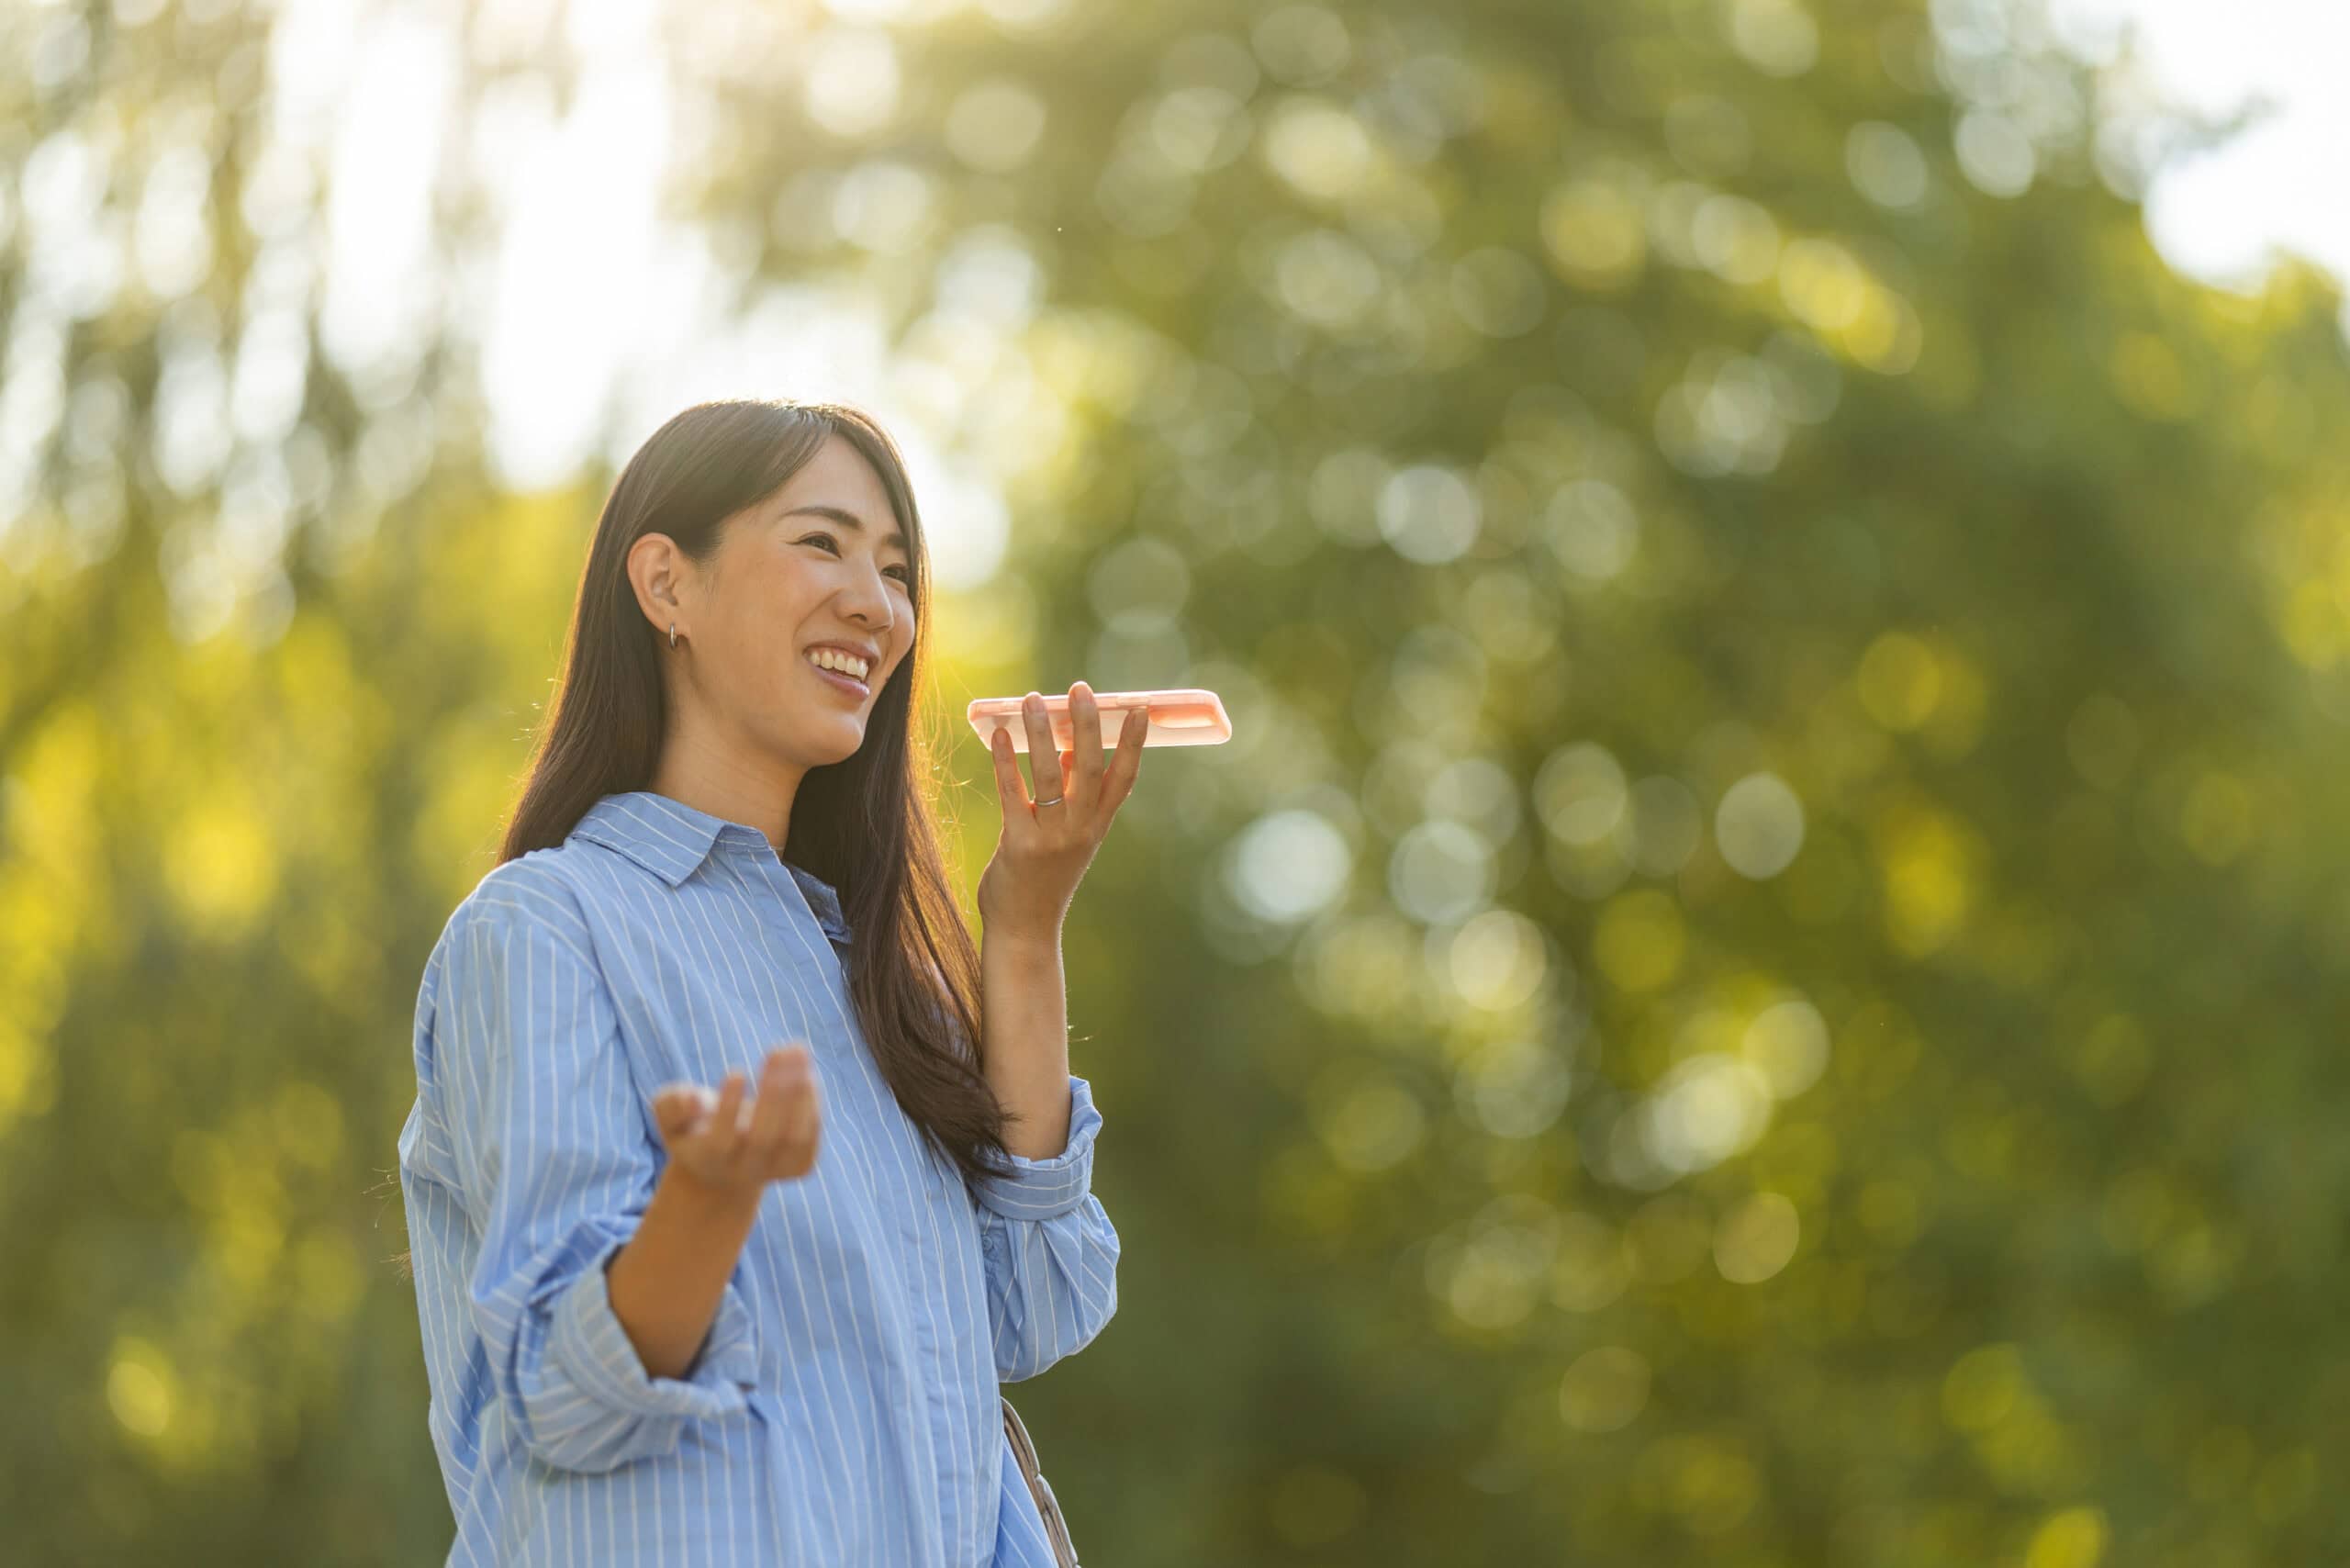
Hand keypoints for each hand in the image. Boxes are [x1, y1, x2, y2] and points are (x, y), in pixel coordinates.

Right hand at [651, 1045, 820, 1198]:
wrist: (723, 1167)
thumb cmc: (692, 1128)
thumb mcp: (670, 1116)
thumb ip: (672, 1105)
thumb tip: (694, 1099)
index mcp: (708, 1159)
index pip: (720, 1140)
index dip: (729, 1108)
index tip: (736, 1072)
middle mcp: (743, 1170)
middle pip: (763, 1138)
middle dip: (773, 1093)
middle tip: (778, 1051)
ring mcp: (774, 1170)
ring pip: (794, 1139)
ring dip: (799, 1093)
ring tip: (797, 1051)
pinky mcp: (799, 1166)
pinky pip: (810, 1137)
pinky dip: (811, 1103)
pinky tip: (805, 1070)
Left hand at [977, 680, 1146, 937]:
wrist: (1025, 931)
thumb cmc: (1044, 879)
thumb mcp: (1067, 837)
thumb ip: (1069, 796)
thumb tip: (1062, 747)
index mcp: (1096, 826)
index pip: (1123, 778)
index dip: (1133, 743)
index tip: (1140, 708)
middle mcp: (1080, 830)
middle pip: (1088, 768)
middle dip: (1086, 726)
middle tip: (1080, 689)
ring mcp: (1051, 838)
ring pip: (1049, 776)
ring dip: (1040, 734)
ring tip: (1032, 699)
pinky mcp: (1018, 845)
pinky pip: (1012, 794)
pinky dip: (1005, 762)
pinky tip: (998, 735)